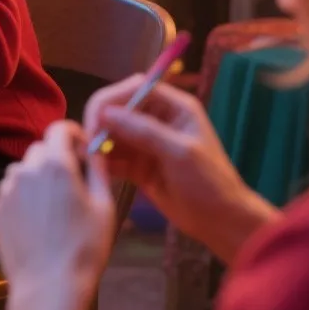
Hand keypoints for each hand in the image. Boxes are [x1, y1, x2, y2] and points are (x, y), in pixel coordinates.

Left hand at [0, 121, 114, 309]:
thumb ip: (98, 170)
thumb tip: (94, 150)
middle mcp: (25, 170)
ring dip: (37, 179)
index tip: (82, 149)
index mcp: (56, 165)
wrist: (49, 287)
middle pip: (40, 150)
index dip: (72, 134)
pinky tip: (37, 225)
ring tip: (53, 209)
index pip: (59, 129)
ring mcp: (5, 191)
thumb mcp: (104, 207)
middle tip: (72, 185)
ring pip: (22, 172)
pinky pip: (10, 194)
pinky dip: (23, 200)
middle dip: (56, 159)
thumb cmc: (85, 248)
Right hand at [84, 76, 274, 262]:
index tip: (95, 120)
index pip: (135, 89)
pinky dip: (103, 163)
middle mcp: (157, 119)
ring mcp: (146, 143)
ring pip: (112, 133)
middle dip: (101, 123)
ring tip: (88, 160)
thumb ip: (143, 131)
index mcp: (174, 107)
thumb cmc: (209, 182)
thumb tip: (104, 113)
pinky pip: (114, 158)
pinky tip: (95, 172)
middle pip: (119, 109)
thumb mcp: (180, 152)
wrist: (221, 221)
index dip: (112, 100)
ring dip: (98, 144)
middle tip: (88, 144)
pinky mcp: (138, 165)